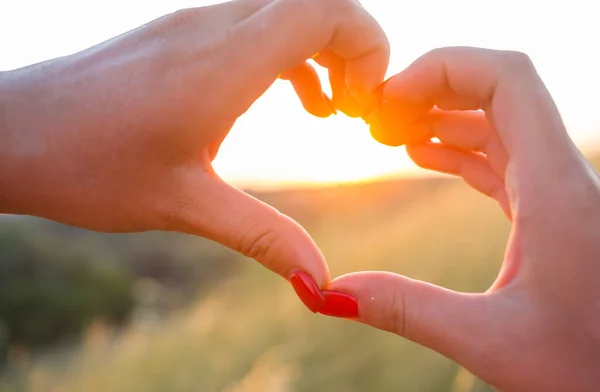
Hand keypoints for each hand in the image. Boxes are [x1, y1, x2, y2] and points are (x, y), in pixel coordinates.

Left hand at [0, 0, 387, 301]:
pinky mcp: (180, 34)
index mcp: (225, 63)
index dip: (368, 44)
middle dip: (355, 50)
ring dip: (323, 53)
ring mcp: (194, 24)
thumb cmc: (86, 164)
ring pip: (286, 10)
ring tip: (331, 112)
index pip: (326, 8)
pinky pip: (256, 24)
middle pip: (316, 2)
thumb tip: (318, 283)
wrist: (10, 134)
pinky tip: (289, 100)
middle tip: (356, 111)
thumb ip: (261, 236)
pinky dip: (290, 55)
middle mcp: (214, 27)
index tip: (366, 104)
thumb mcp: (184, 204)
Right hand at [329, 47, 599, 390]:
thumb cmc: (583, 368)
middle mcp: (562, 178)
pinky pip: (501, 157)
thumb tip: (326, 294)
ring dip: (442, 116)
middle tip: (378, 113)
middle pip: (499, 90)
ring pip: (499, 121)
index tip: (387, 97)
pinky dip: (457, 146)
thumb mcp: (488, 341)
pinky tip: (421, 155)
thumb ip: (405, 309)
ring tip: (388, 131)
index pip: (507, 81)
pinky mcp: (549, 210)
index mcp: (555, 189)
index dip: (444, 69)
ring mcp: (557, 191)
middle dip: (433, 88)